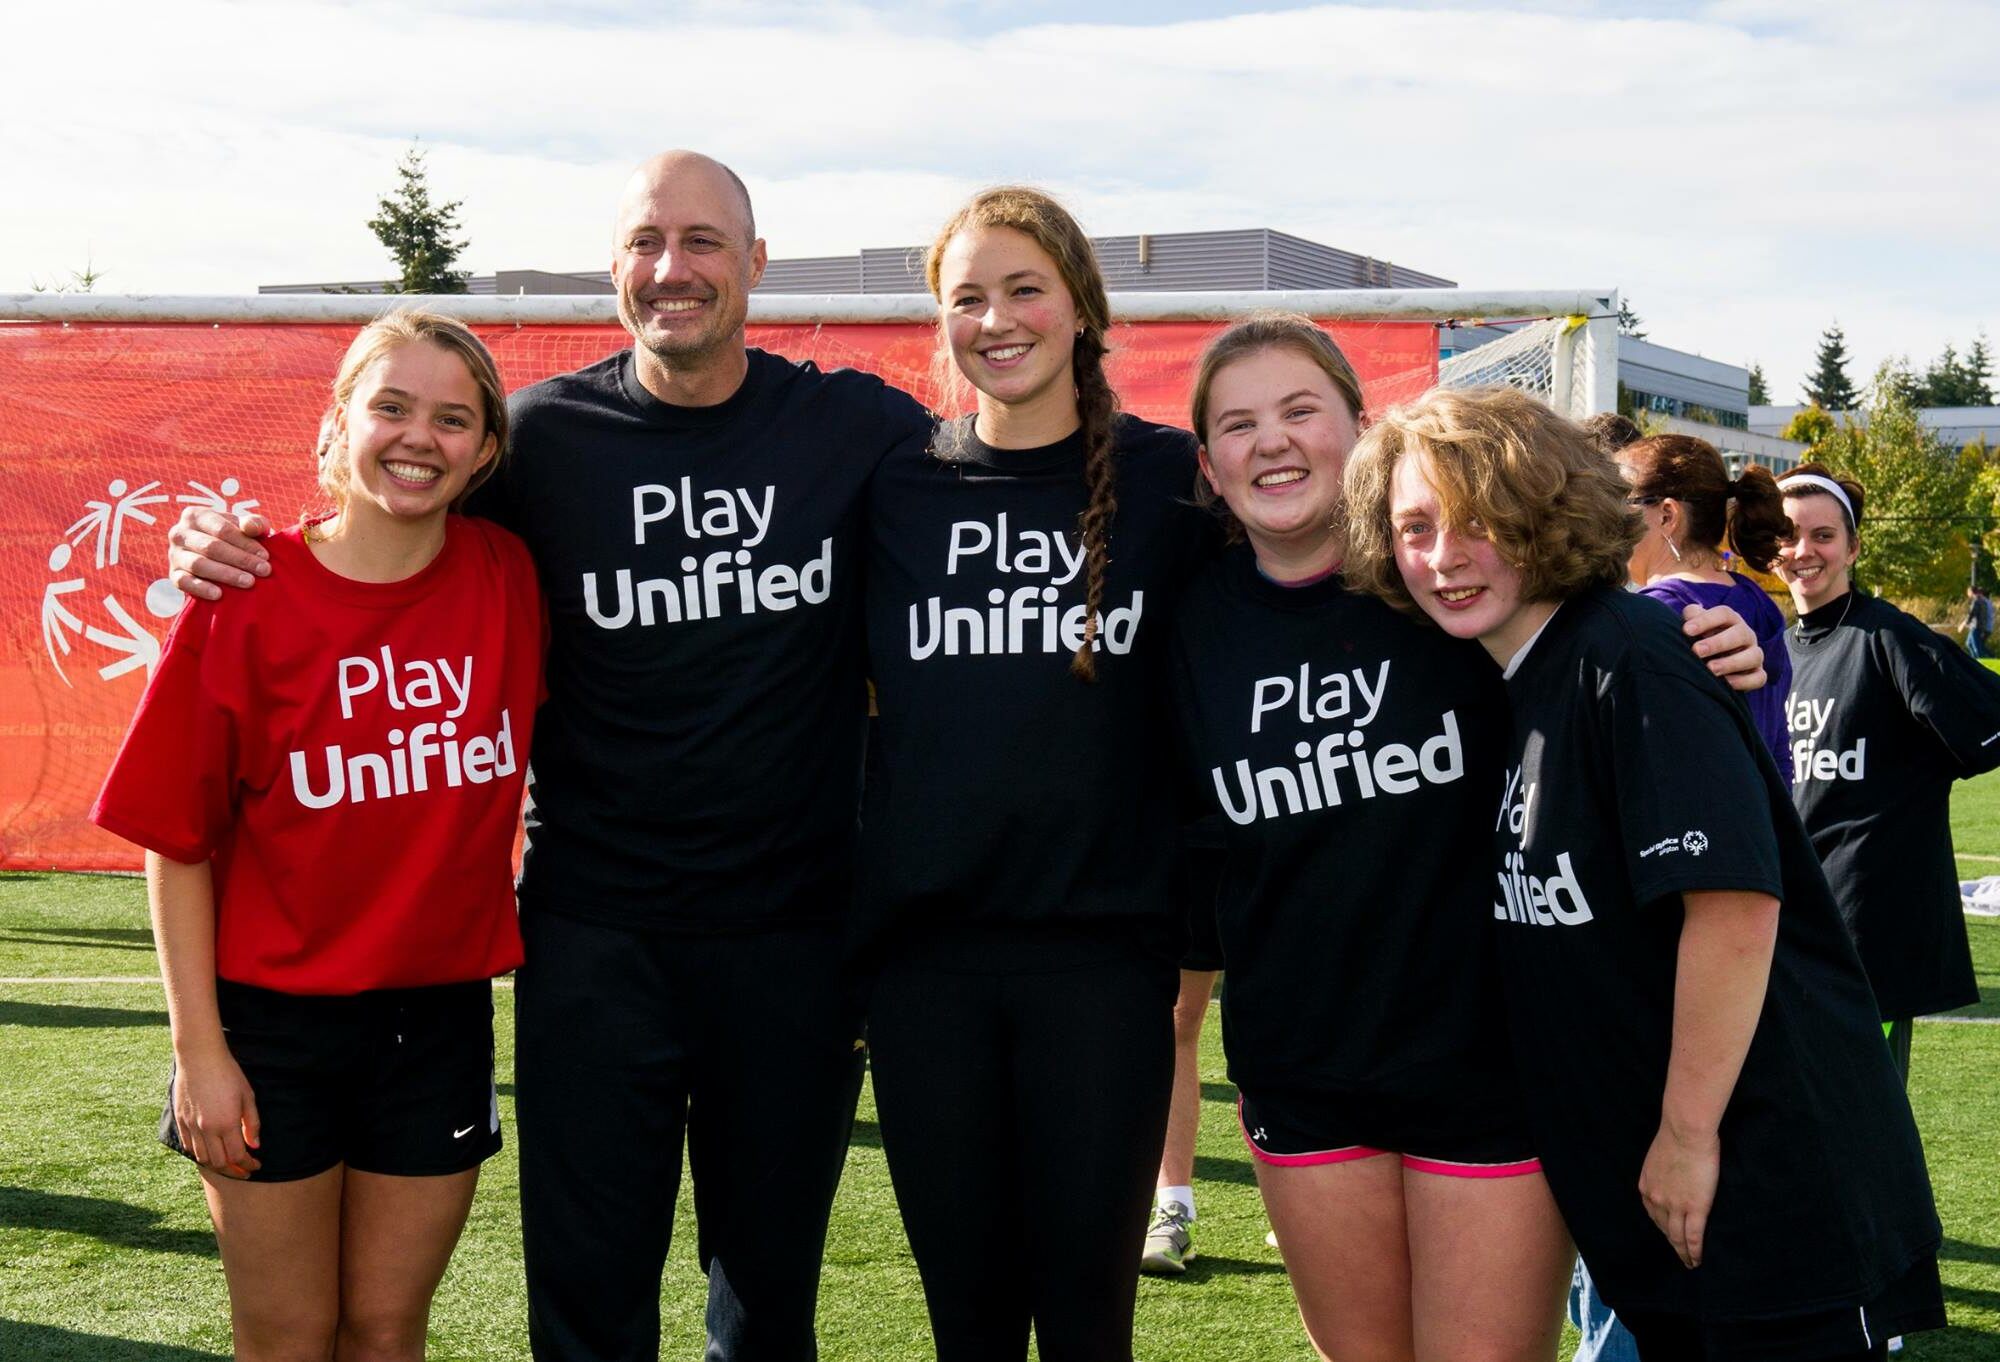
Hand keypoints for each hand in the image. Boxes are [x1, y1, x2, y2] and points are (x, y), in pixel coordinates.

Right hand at [168, 507, 271, 601]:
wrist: (219, 557)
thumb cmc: (236, 538)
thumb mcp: (246, 527)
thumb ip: (253, 523)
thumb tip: (250, 527)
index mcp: (195, 516)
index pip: (222, 529)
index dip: (245, 543)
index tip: (266, 556)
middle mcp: (179, 533)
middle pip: (211, 546)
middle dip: (240, 559)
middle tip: (264, 571)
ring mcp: (174, 555)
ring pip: (198, 564)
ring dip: (226, 574)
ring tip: (249, 582)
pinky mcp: (173, 575)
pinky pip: (183, 582)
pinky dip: (201, 588)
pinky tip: (219, 594)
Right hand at [173, 1044, 262, 1178]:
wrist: (200, 1058)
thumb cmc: (228, 1074)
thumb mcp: (248, 1096)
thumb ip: (252, 1123)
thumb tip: (254, 1145)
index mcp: (226, 1123)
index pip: (237, 1156)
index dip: (248, 1165)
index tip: (256, 1165)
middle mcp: (206, 1129)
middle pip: (219, 1162)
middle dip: (234, 1170)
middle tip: (244, 1170)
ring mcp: (191, 1126)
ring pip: (202, 1157)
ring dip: (216, 1164)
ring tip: (228, 1163)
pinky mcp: (180, 1121)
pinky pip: (189, 1146)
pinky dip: (200, 1154)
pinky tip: (210, 1152)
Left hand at [1638, 1120, 1718, 1268]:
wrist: (1685, 1132)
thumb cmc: (1675, 1137)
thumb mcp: (1656, 1158)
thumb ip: (1659, 1172)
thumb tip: (1667, 1177)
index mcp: (1646, 1187)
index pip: (1653, 1214)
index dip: (1662, 1226)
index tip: (1668, 1234)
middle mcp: (1656, 1200)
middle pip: (1664, 1228)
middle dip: (1671, 1243)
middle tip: (1680, 1256)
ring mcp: (1675, 1206)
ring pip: (1677, 1237)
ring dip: (1683, 1253)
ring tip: (1690, 1263)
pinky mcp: (1694, 1208)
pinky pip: (1693, 1236)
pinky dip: (1694, 1251)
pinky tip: (1697, 1260)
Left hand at [1683, 603, 1764, 692]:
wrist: (1711, 662)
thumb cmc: (1700, 639)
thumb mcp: (1694, 627)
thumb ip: (1691, 617)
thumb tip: (1689, 614)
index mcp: (1731, 620)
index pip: (1723, 614)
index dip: (1705, 620)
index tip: (1686, 630)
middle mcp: (1746, 635)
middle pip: (1739, 634)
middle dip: (1718, 643)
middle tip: (1696, 651)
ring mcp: (1754, 654)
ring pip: (1753, 656)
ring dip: (1731, 663)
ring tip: (1711, 669)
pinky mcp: (1758, 674)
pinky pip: (1759, 678)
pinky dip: (1744, 681)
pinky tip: (1725, 683)